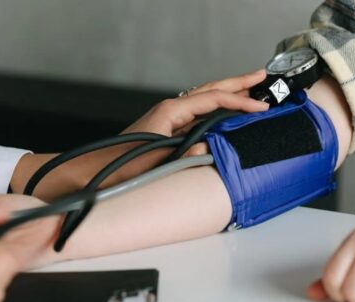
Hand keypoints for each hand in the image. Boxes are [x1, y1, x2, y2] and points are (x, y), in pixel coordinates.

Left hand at [10, 70, 268, 197]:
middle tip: (260, 77)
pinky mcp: (165, 130)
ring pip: (203, 100)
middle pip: (209, 91)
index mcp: (169, 112)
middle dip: (236, 84)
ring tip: (248, 89)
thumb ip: (184, 155)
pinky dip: (214, 109)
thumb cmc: (119, 167)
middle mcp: (168, 111)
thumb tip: (207, 150)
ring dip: (226, 94)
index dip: (239, 102)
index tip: (260, 107)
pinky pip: (196, 113)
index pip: (212, 100)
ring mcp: (166, 119)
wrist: (93, 172)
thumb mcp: (156, 162)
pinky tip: (222, 114)